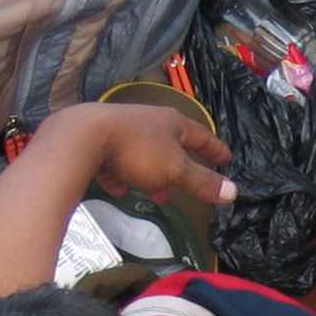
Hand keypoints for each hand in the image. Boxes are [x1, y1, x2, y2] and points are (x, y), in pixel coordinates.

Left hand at [78, 102, 235, 207]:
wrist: (82, 138)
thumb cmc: (137, 150)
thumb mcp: (175, 170)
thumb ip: (203, 182)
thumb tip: (233, 192)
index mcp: (171, 123)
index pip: (201, 135)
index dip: (214, 149)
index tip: (226, 159)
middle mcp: (147, 121)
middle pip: (170, 144)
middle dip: (180, 167)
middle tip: (189, 183)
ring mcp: (120, 129)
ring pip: (143, 154)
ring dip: (151, 174)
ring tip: (156, 194)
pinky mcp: (97, 140)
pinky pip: (115, 160)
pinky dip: (122, 174)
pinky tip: (119, 188)